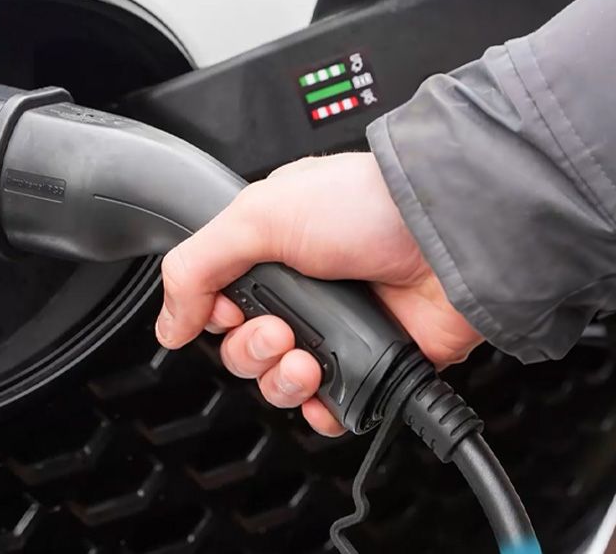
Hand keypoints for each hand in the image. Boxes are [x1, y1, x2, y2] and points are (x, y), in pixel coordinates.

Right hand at [154, 153, 482, 435]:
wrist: (447, 235)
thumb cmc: (367, 205)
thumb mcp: (258, 215)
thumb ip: (195, 267)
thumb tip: (168, 325)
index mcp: (270, 248)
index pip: (217, 303)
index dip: (214, 317)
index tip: (228, 309)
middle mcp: (303, 290)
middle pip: (244, 350)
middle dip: (252, 350)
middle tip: (280, 329)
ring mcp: (338, 329)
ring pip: (281, 384)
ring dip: (283, 380)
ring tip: (308, 357)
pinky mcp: (373, 363)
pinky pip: (330, 408)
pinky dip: (322, 409)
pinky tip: (326, 389)